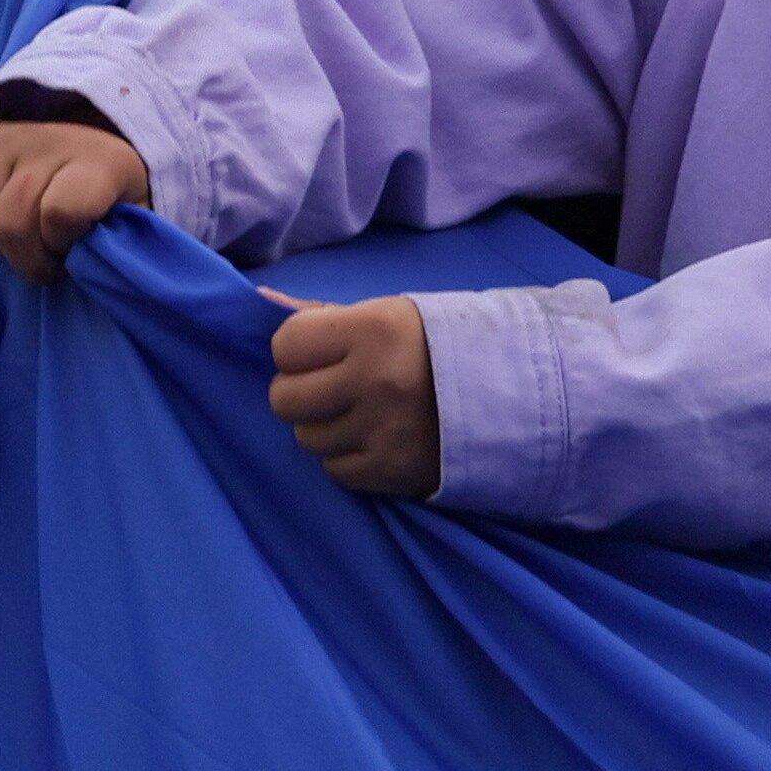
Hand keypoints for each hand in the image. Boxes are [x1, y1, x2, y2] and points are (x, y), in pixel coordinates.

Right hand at [0, 114, 152, 278]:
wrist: (94, 148)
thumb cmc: (114, 204)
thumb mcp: (134, 227)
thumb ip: (119, 250)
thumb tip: (88, 268)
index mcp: (102, 163)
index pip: (61, 211)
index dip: (61, 244)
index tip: (76, 249)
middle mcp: (49, 141)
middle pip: (10, 222)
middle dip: (27, 258)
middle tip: (49, 255)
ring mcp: (6, 136)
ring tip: (25, 237)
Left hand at [261, 291, 442, 495]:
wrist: (508, 396)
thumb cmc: (433, 346)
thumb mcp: (383, 314)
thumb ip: (321, 314)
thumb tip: (262, 299)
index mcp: (369, 332)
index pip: (284, 347)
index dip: (296, 352)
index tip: (319, 354)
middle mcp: (372, 382)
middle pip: (285, 400)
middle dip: (301, 394)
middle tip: (331, 388)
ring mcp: (381, 431)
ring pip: (307, 439)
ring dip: (325, 427)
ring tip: (359, 413)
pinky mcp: (391, 471)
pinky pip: (335, 471)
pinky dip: (348, 457)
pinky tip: (373, 439)